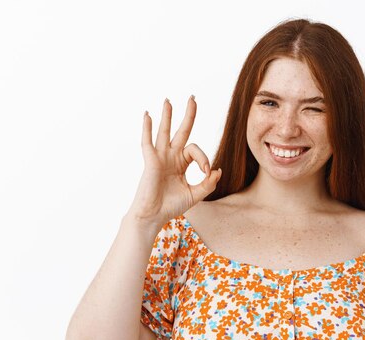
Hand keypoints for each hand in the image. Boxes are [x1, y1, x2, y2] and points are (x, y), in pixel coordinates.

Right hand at [127, 96, 221, 227]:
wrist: (154, 216)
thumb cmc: (171, 206)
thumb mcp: (195, 194)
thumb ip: (208, 184)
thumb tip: (217, 170)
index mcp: (181, 163)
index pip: (196, 151)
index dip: (204, 159)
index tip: (207, 173)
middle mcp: (170, 157)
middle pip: (181, 131)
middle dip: (188, 115)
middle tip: (193, 98)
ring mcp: (160, 157)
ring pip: (165, 132)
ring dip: (167, 115)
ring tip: (168, 100)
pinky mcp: (150, 161)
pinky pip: (148, 141)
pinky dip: (147, 128)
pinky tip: (148, 115)